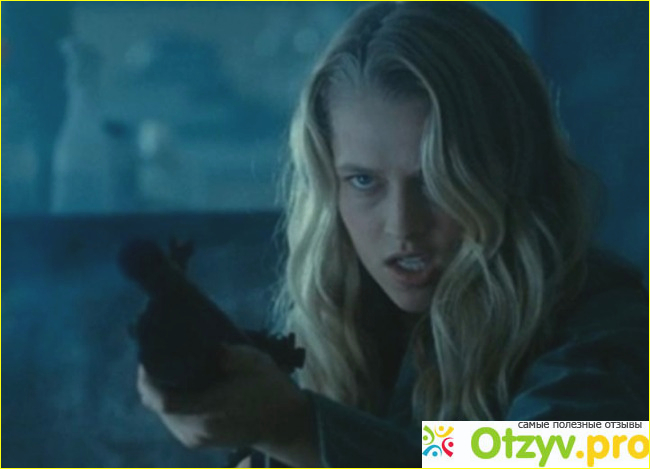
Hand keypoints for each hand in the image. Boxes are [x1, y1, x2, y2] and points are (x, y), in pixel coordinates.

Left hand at [137, 344, 311, 452]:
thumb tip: (202, 346)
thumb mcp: (252, 362)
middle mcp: (195, 430)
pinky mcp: (199, 443)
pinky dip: (173, 403)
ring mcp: (196, 440)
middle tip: (157, 358)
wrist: (285, 424)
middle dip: (153, 383)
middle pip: (157, 407)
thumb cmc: (269, 391)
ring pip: (164, 415)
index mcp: (207, 410)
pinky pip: (174, 421)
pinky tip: (181, 388)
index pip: (163, 401)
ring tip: (168, 370)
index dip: (148, 381)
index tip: (147, 359)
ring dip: (162, 393)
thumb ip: (225, 354)